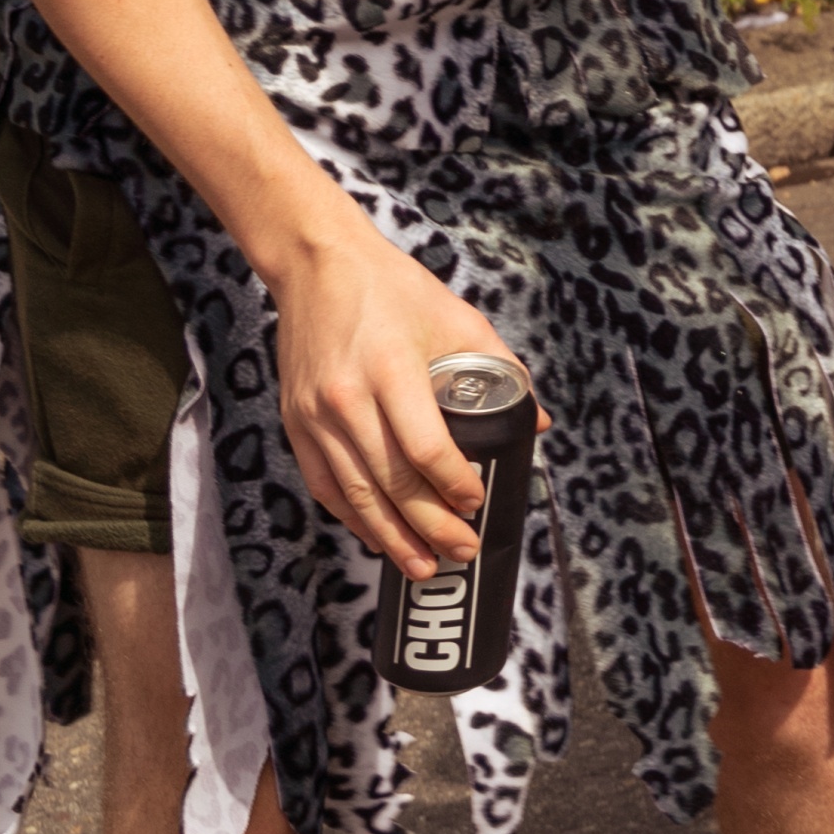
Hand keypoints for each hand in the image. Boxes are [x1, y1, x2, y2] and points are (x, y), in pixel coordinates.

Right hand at [267, 227, 522, 576]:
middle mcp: (347, 400)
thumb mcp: (458, 320)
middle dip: (430, 526)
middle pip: (392, 482)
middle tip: (461, 551)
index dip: (454, 483)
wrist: (318, 267)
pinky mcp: (296, 424)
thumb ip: (502, 371)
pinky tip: (377, 538)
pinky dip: (352, 518)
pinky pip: (325, 485)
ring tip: (423, 566)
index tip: (478, 502)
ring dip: (392, 536)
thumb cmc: (394, 291)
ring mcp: (315, 416)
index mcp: (391, 371)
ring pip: (356, 494)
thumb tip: (538, 421)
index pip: (425, 448)